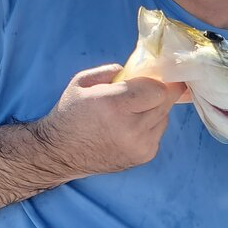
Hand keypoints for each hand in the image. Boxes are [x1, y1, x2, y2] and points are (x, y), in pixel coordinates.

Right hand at [38, 64, 186, 178]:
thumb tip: (138, 70)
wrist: (61, 153)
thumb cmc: (71, 113)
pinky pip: (158, 132)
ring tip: (132, 112)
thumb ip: (113, 70)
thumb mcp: (83, 82)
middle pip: (166, 103)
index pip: (159, 90)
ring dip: (154, 110)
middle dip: (157, 93)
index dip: (155, 82)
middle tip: (145, 91)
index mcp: (115, 105)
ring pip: (165, 117)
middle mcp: (131, 128)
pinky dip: (150, 126)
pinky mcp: (144, 156)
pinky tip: (130, 127)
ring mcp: (140, 145)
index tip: (148, 79)